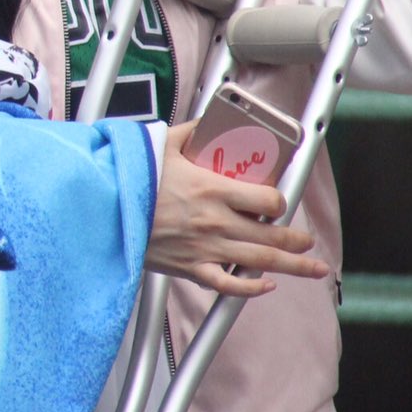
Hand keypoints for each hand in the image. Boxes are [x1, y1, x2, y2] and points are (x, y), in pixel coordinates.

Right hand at [145, 121, 329, 297]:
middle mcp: (215, 222)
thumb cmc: (128, 176)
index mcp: (212, 189)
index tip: (278, 202)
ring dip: (292, 266)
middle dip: (297, 241)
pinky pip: (228, 285)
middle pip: (272, 236)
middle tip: (306, 241)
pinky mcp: (189, 267)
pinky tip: (265, 286)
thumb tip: (208, 122)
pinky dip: (251, 289)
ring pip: (260, 262)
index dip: (280, 202)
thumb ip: (190, 133)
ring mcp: (204, 248)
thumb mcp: (161, 144)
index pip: (267, 200)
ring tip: (312, 268)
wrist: (100, 209)